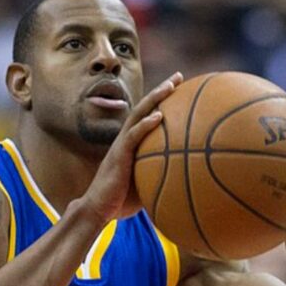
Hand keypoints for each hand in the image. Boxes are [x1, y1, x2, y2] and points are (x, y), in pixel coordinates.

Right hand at [83, 72, 183, 221]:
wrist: (98, 210)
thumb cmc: (121, 201)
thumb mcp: (145, 185)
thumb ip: (160, 176)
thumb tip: (187, 179)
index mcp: (131, 144)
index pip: (148, 115)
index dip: (162, 100)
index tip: (180, 87)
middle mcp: (125, 139)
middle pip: (145, 107)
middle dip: (162, 90)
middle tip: (179, 76)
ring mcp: (121, 146)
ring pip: (138, 114)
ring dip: (155, 99)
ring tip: (171, 85)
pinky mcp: (118, 156)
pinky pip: (133, 136)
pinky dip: (146, 125)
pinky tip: (158, 116)